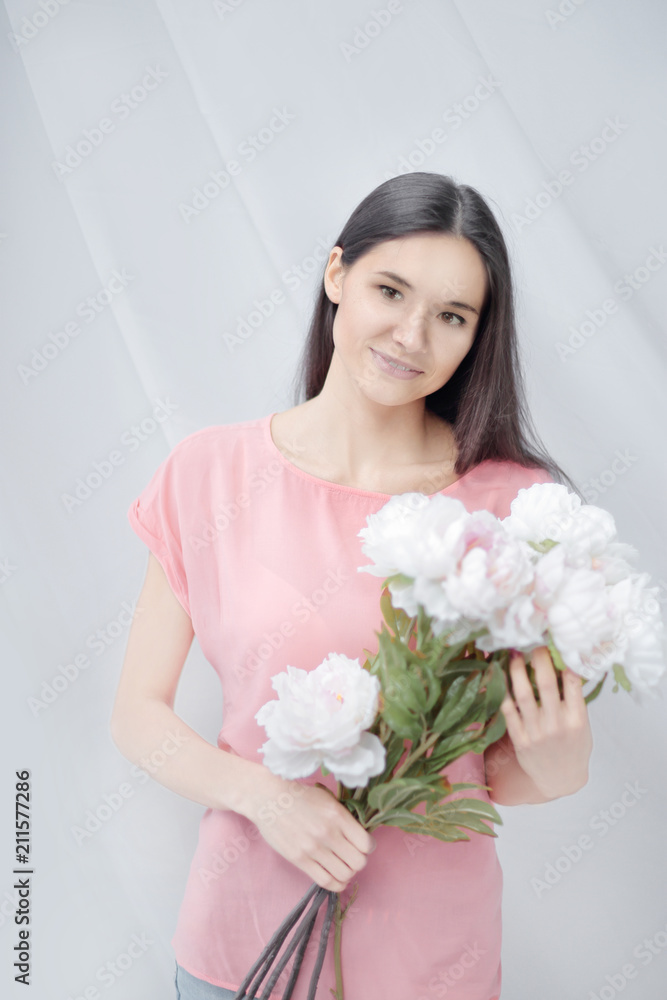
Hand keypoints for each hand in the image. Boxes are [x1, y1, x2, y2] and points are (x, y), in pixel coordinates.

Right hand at [244, 770, 375, 891]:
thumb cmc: (300, 795)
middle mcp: (328, 833)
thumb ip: (344, 817)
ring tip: (342, 865)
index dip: (368, 847)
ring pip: (345, 874)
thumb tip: (359, 837)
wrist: (269, 798)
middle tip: (351, 856)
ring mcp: (313, 849)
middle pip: (358, 862)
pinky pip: (326, 881)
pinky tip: (335, 877)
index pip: (366, 844)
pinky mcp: (300, 860)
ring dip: (348, 873)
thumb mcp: (327, 798)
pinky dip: (336, 883)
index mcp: (337, 815)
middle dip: (359, 861)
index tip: (363, 845)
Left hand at [500, 646, 592, 799]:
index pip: (572, 682)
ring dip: (516, 671)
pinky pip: (508, 711)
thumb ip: (574, 700)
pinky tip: (499, 677)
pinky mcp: (519, 739)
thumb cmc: (574, 748)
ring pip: (523, 694)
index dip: (563, 659)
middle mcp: (556, 724)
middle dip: (538, 658)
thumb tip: (562, 666)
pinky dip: (503, 692)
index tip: (554, 643)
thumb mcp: (583, 725)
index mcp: (577, 718)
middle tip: (532, 642)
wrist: (560, 780)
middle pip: (545, 683)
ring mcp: (536, 732)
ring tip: (513, 654)